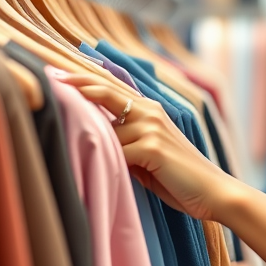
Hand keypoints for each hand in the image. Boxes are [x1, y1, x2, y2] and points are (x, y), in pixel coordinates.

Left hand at [57, 71, 240, 222]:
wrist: (213, 192)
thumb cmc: (179, 179)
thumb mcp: (147, 158)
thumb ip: (125, 145)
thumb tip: (95, 143)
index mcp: (150, 111)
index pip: (112, 90)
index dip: (85, 80)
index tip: (58, 74)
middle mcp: (150, 112)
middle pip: (106, 93)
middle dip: (77, 85)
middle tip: (51, 78)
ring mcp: (152, 127)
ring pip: (109, 133)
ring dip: (103, 150)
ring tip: (108, 161)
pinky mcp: (153, 146)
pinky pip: (120, 152)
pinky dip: (116, 165)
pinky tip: (127, 175)